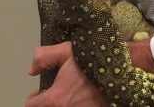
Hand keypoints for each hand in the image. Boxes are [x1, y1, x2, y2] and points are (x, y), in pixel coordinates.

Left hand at [25, 40, 153, 106]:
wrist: (121, 68)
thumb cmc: (93, 59)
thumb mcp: (66, 51)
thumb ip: (44, 57)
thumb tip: (31, 69)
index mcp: (55, 98)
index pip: (32, 106)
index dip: (35, 97)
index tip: (41, 92)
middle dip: (48, 104)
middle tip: (55, 94)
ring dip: (62, 105)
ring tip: (69, 96)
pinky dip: (76, 106)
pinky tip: (82, 99)